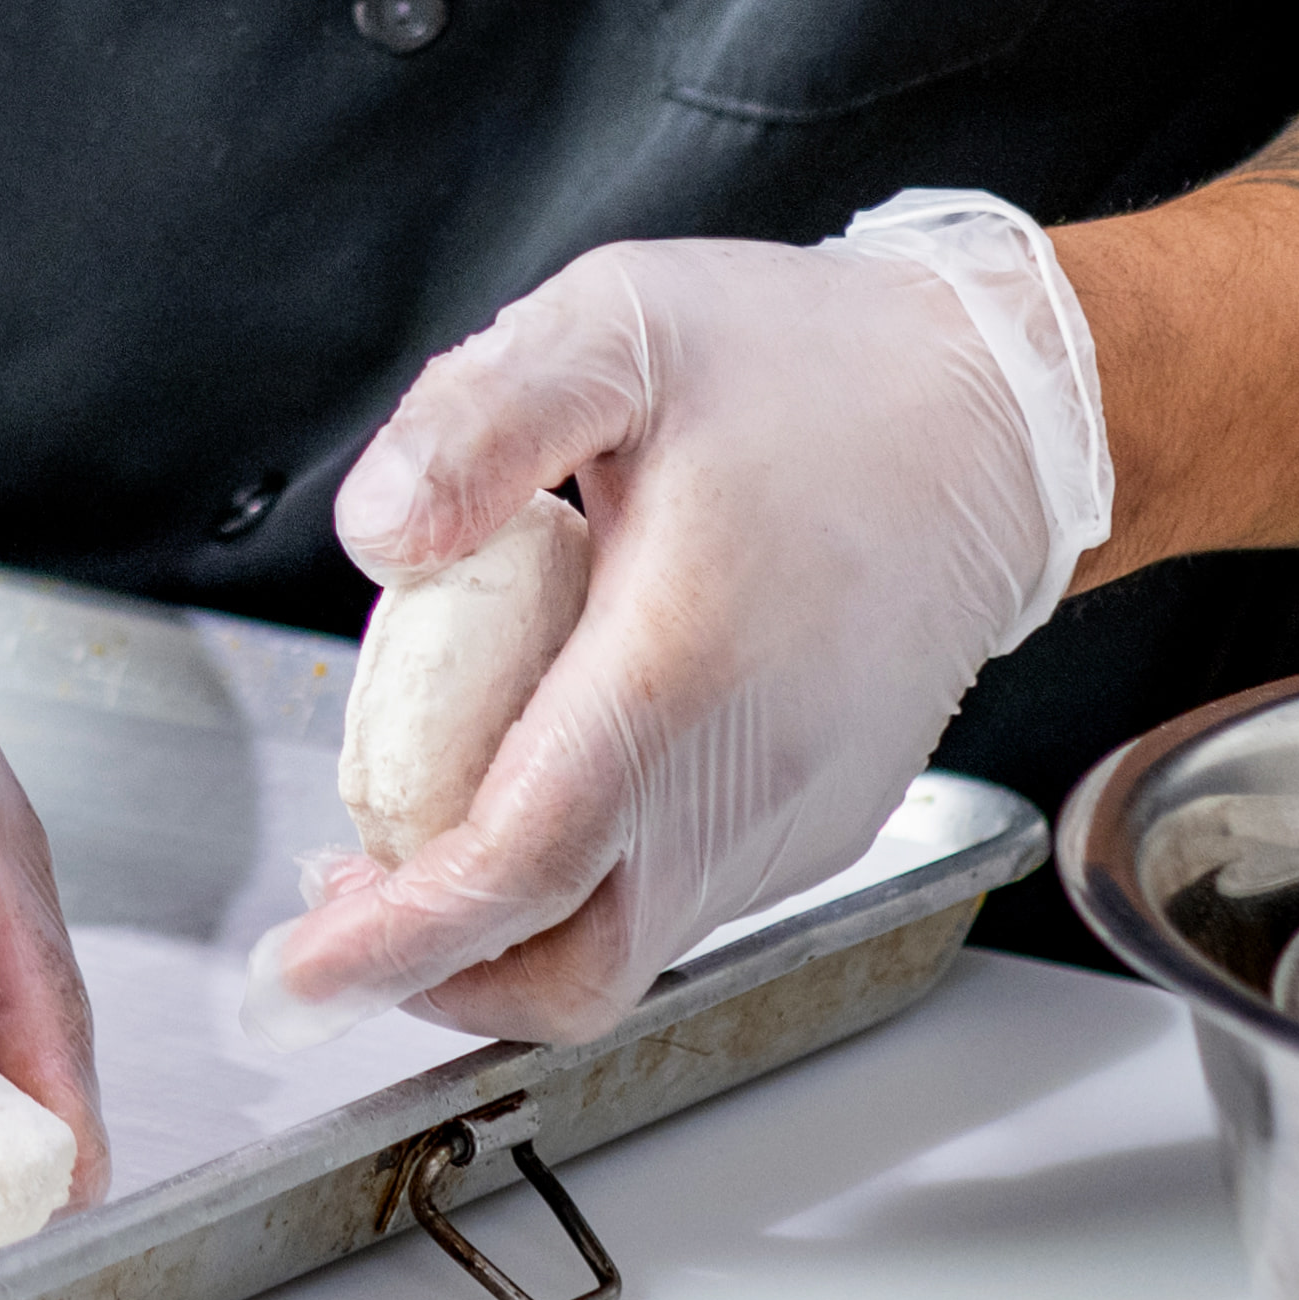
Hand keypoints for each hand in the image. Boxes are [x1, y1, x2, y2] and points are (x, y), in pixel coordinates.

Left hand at [262, 194, 1110, 1044]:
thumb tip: (378, 535)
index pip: (519, 864)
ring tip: (432, 814)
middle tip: (345, 898)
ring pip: (629, 942)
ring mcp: (798, 816)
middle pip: (572, 966)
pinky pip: (689, 896)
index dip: (396, 937)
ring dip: (513, 916)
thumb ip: (479, 422)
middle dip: (437, 970)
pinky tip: (552, 771)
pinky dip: (596, 878)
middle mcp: (750, 775)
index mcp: (680, 664)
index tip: (295, 971)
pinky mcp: (825, 823)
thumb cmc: (817, 369)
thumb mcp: (617, 327)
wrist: (1003, 416)